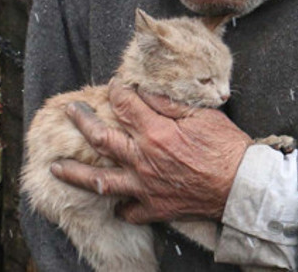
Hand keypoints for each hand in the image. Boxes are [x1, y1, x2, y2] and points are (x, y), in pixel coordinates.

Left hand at [50, 80, 252, 223]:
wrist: (241, 185)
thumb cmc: (226, 147)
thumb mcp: (202, 114)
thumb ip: (170, 103)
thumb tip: (146, 91)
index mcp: (155, 132)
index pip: (125, 105)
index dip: (116, 91)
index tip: (113, 86)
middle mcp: (142, 159)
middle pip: (101, 138)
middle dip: (82, 120)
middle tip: (70, 111)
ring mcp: (144, 186)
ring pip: (100, 181)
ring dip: (75, 173)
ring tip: (56, 167)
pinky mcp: (154, 207)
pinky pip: (127, 210)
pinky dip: (119, 206)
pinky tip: (114, 200)